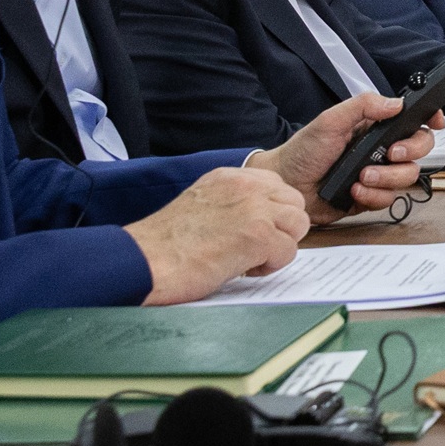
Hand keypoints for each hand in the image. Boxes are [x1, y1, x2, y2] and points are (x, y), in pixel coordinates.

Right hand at [126, 168, 309, 304]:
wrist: (145, 260)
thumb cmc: (166, 244)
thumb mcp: (203, 205)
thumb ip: (233, 204)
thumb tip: (259, 219)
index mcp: (230, 176)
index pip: (276, 186)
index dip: (273, 214)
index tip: (254, 232)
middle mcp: (245, 185)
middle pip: (294, 203)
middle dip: (282, 229)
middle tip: (255, 248)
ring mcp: (254, 208)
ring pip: (298, 224)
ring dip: (280, 246)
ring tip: (249, 259)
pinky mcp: (259, 235)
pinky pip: (288, 251)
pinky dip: (270, 266)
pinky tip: (242, 269)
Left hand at [250, 92, 439, 223]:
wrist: (286, 186)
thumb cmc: (302, 151)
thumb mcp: (330, 121)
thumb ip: (363, 106)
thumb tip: (396, 103)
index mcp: (374, 126)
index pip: (411, 119)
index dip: (429, 119)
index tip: (434, 122)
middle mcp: (381, 149)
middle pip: (420, 148)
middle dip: (411, 151)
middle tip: (391, 153)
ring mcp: (378, 174)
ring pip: (407, 177)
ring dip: (386, 177)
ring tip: (361, 176)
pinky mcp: (370, 197)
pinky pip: (389, 200)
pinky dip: (372, 195)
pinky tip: (354, 190)